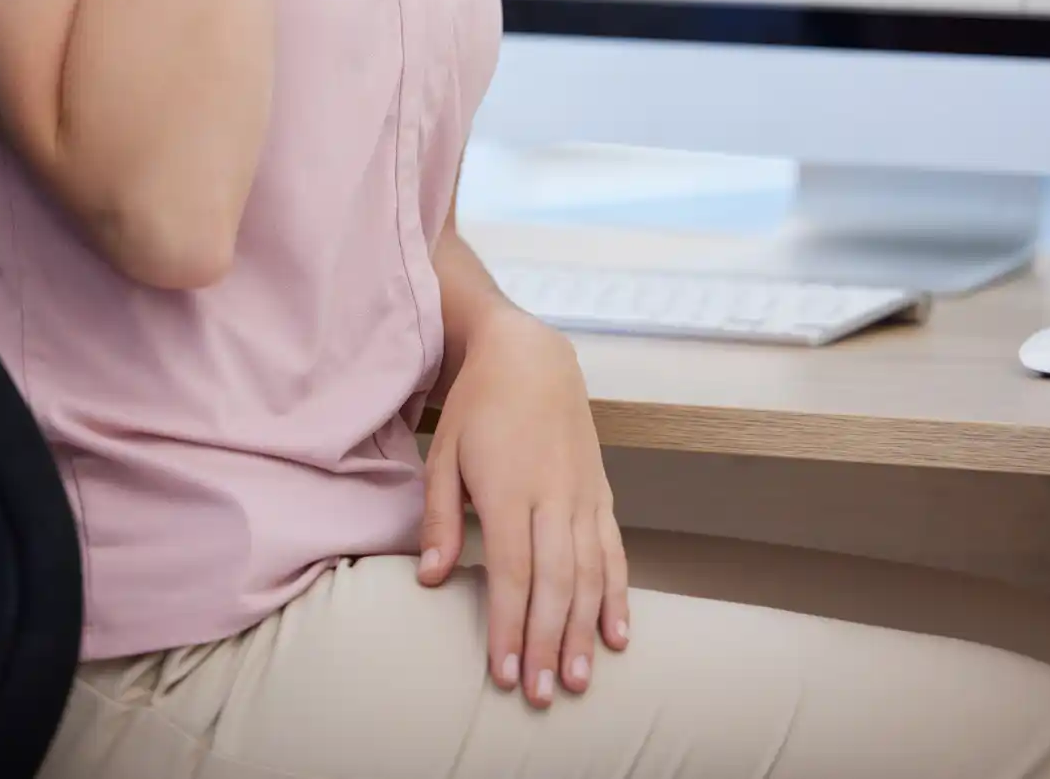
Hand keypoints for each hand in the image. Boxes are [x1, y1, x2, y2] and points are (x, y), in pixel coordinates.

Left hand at [418, 305, 629, 707]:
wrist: (531, 354)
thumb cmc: (479, 406)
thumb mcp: (443, 452)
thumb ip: (439, 517)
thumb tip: (430, 577)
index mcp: (508, 486)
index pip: (511, 570)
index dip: (509, 625)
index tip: (502, 672)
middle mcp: (552, 493)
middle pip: (555, 581)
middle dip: (547, 642)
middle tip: (539, 693)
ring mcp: (582, 493)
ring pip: (591, 572)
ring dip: (584, 630)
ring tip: (576, 678)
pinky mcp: (601, 491)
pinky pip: (614, 550)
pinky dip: (618, 594)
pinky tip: (616, 634)